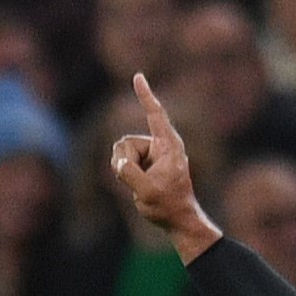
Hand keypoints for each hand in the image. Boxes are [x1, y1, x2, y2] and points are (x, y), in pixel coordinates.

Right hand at [111, 74, 220, 252]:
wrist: (178, 219)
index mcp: (168, 146)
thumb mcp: (146, 191)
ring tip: (140, 185)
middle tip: (137, 182)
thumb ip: (129, 173)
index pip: (154, 115)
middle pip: (126, 142)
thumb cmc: (167, 205)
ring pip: (121, 152)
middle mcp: (160, 145)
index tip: (138, 77)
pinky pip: (123, 161)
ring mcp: (152, 154)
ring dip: (124, 169)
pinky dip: (125, 173)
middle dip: (124, 161)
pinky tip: (139, 185)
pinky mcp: (145, 162)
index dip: (145, 96)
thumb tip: (118, 161)